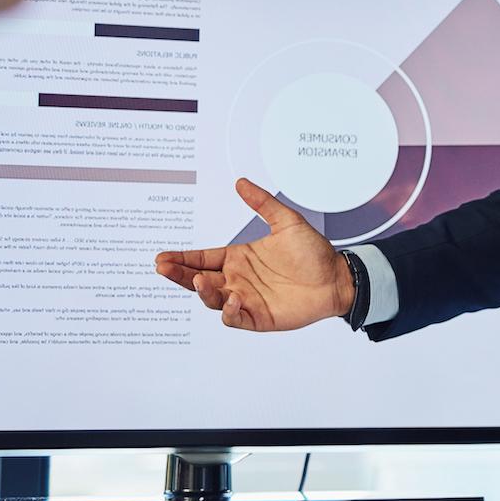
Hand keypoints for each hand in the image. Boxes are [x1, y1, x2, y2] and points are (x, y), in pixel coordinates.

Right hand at [153, 177, 351, 331]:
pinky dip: (229, 311)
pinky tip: (233, 299)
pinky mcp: (259, 317)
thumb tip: (241, 182)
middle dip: (178, 275)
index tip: (161, 257)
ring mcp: (246, 300)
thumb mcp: (287, 221)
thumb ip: (263, 203)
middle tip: (162, 268)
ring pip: (213, 299)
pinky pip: (236, 318)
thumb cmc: (314, 252)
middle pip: (198, 280)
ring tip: (199, 280)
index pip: (202, 258)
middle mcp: (237, 280)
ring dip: (203, 291)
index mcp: (238, 258)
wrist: (338, 277)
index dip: (181, 259)